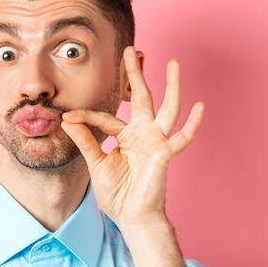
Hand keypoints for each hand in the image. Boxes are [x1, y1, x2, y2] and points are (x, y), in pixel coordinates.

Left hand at [61, 46, 204, 227]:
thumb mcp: (95, 162)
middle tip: (130, 50)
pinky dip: (192, 124)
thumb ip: (85, 140)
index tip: (67, 116)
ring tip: (172, 63)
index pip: (105, 118)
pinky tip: (200, 106)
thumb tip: (67, 120)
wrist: (130, 216)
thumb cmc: (116, 192)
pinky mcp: (165, 153)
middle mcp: (143, 134)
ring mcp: (156, 142)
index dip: (85, 117)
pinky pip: (182, 138)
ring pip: (167, 108)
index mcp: (125, 136)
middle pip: (141, 97)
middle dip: (135, 74)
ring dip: (171, 85)